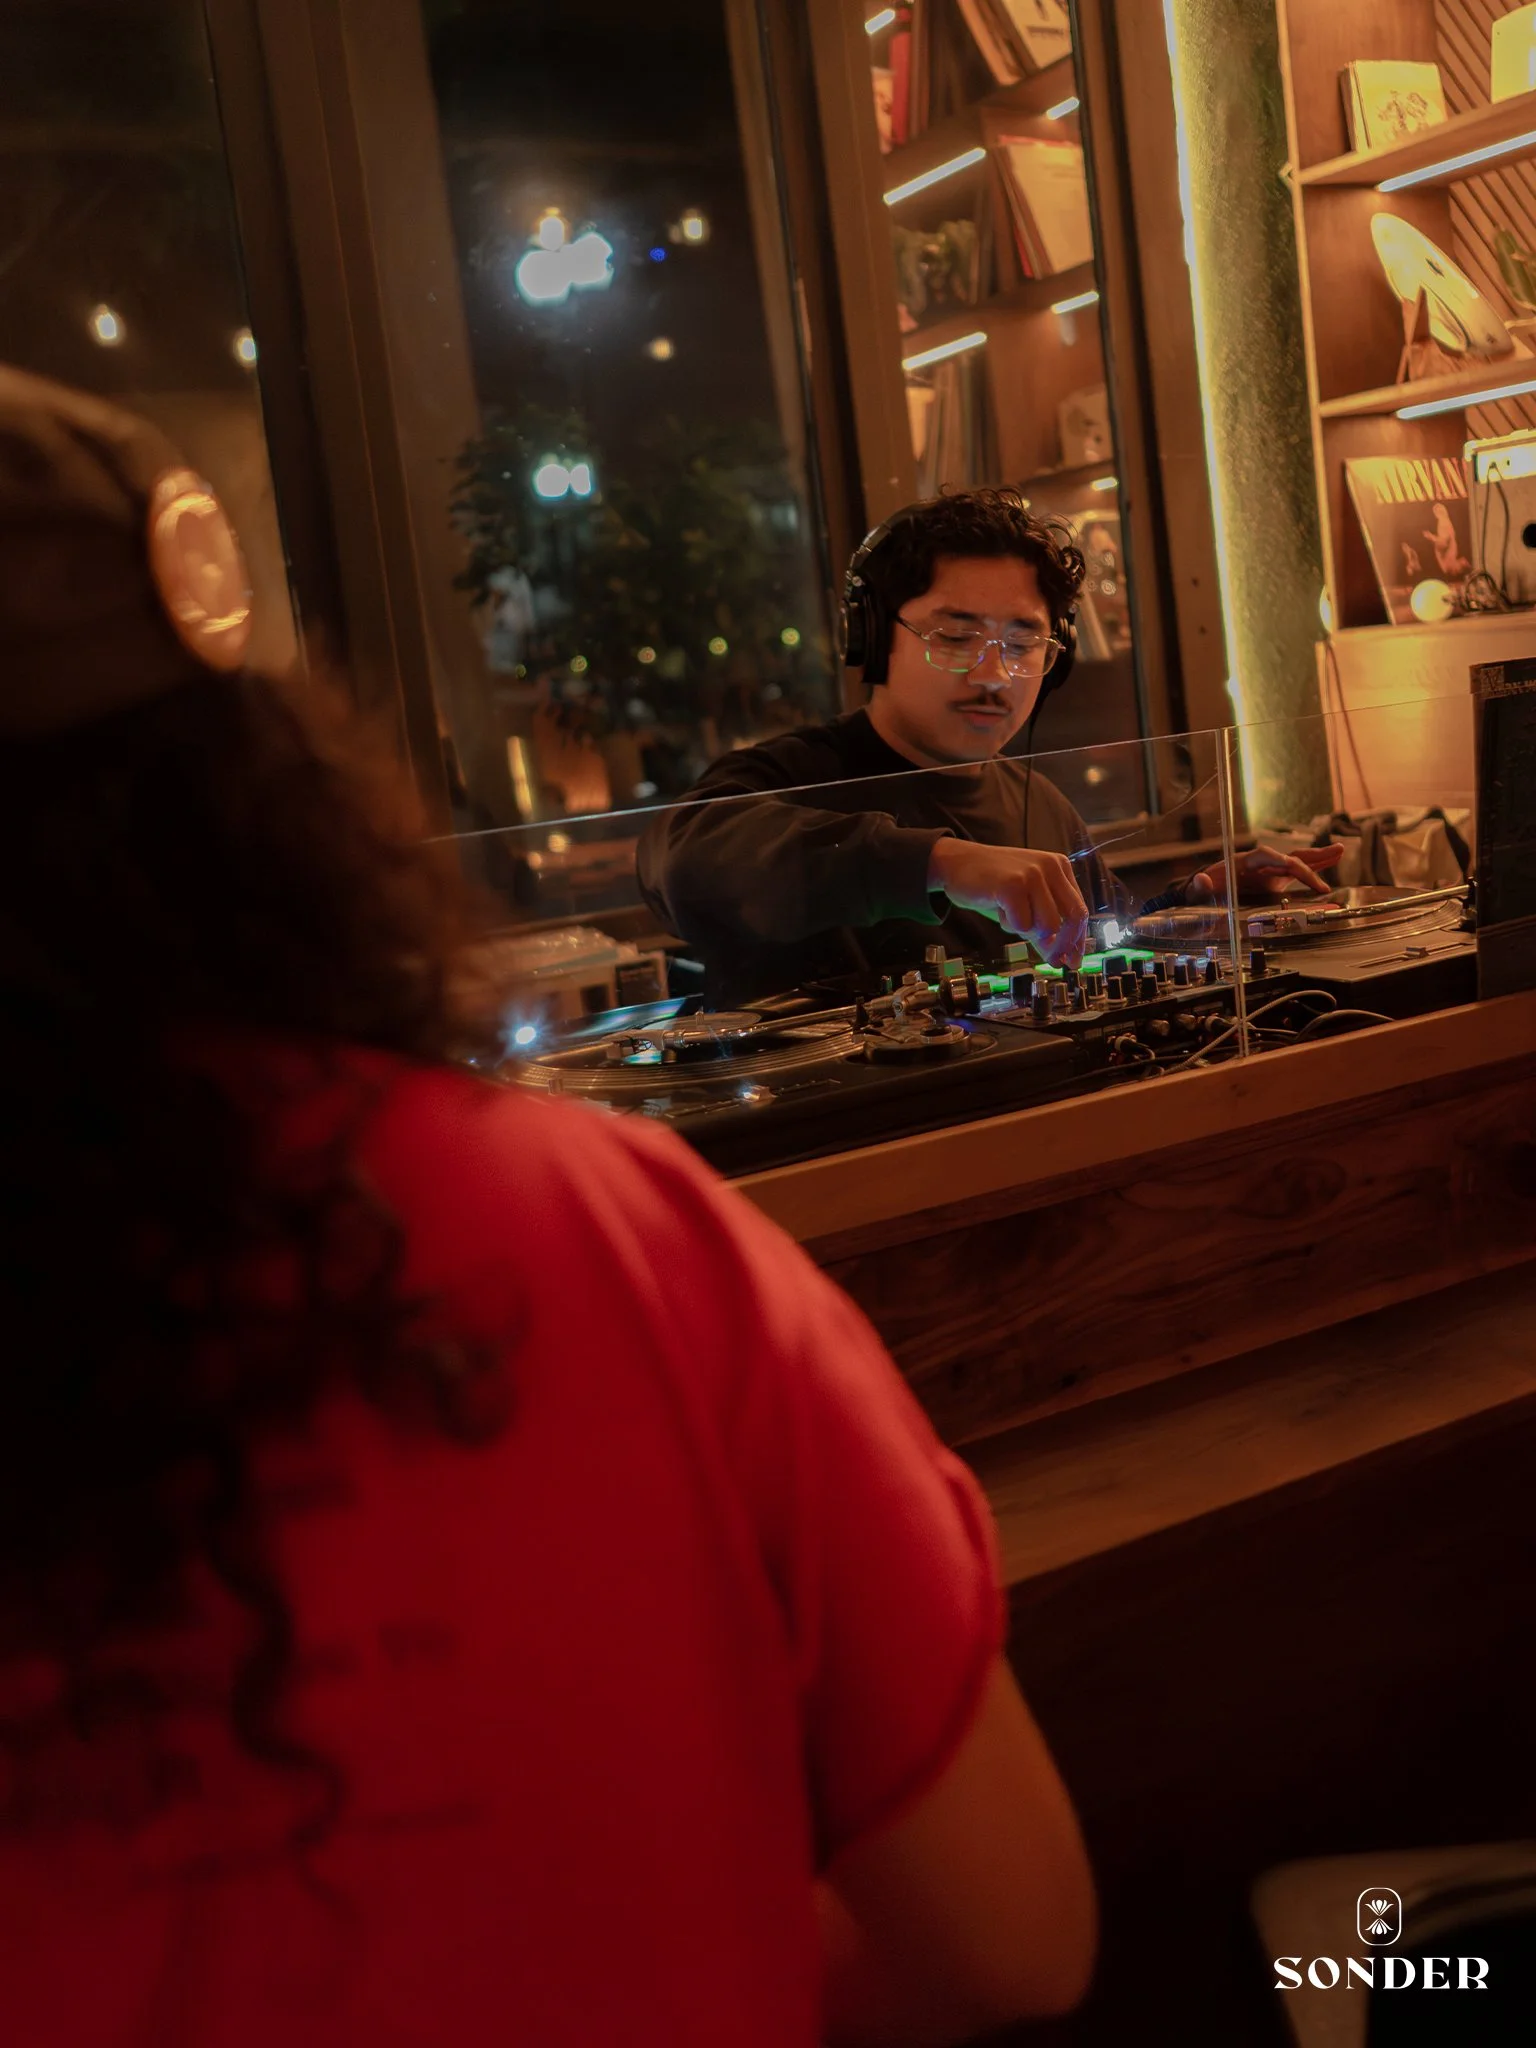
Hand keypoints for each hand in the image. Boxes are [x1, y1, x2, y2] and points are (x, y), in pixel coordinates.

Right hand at [928, 837, 1088, 966]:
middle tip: (1052, 960)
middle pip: (1073, 918)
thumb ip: (1045, 929)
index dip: (1078, 939)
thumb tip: (1062, 959)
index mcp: (1059, 867)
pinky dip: (1009, 925)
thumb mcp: (1025, 905)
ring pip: (1048, 925)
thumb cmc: (992, 885)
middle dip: (1063, 945)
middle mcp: (1050, 866)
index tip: (1073, 961)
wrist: (957, 863)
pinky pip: (1022, 924)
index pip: (1080, 909)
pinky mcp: (1012, 884)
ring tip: (1010, 915)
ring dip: (1028, 931)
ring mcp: (1032, 874)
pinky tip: (998, 909)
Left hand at [1186, 842, 1342, 904]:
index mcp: (1241, 863)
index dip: (1280, 860)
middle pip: (1287, 856)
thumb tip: (1202, 880)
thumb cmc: (1200, 891)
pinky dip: (1314, 871)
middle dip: (1310, 856)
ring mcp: (1268, 873)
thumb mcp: (1196, 892)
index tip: (1294, 866)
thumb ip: (1199, 888)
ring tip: (1340, 850)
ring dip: (1319, 858)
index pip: (1265, 856)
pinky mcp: (1274, 882)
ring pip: (1297, 862)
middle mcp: (1259, 865)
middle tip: (1335, 854)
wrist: (1202, 891)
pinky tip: (1331, 864)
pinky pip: (1296, 875)